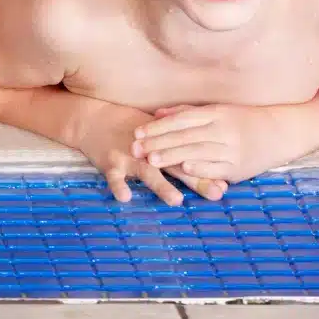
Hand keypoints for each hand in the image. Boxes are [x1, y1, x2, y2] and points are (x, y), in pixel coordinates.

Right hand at [74, 104, 223, 205]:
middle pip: (176, 166)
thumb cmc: (127, 127)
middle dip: (196, 180)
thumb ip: (179, 151)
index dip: (208, 170)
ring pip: (147, 172)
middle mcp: (149, 151)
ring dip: (162, 185)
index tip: (226, 185)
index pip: (189, 157)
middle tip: (216, 193)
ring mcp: (128, 156)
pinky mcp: (108, 162)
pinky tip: (125, 197)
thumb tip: (212, 171)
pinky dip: (118, 187)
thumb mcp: (154, 133)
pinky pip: (113, 178)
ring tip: (176, 200)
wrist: (91, 118)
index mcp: (163, 143)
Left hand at [133, 103, 299, 186]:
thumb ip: (186, 113)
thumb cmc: (245, 119)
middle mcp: (222, 130)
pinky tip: (184, 169)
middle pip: (185, 137)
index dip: (157, 127)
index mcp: (215, 114)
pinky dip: (200, 169)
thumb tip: (157, 114)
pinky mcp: (240, 168)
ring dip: (172, 157)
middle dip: (158, 143)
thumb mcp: (217, 110)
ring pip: (197, 152)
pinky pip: (217, 169)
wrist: (284, 131)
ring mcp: (232, 149)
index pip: (180, 120)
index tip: (136, 132)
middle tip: (135, 149)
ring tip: (151, 161)